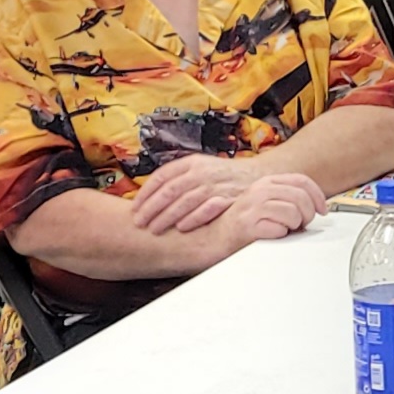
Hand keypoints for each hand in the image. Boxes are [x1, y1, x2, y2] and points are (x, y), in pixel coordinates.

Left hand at [128, 154, 251, 234]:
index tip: (134, 208)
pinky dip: (194, 218)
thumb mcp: (201, 169)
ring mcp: (215, 185)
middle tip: (139, 222)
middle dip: (151, 208)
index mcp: (191, 163)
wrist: (258, 177)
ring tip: (154, 229)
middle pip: (170, 190)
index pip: (161, 177)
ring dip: (167, 216)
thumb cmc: (224, 177)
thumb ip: (179, 178)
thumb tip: (151, 194)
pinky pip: (208, 208)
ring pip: (185, 200)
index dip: (146, 193)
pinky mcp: (228, 198)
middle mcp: (201, 172)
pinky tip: (182, 228)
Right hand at [208, 169, 327, 251]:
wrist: (208, 239)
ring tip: (284, 231)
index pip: (301, 181)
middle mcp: (259, 190)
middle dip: (308, 214)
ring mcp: (252, 206)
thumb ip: (283, 201)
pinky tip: (271, 236)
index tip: (322, 210)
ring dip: (295, 226)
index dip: (318, 196)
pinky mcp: (247, 224)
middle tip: (301, 225)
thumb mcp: (262, 205)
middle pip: (301, 197)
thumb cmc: (235, 226)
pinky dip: (281, 235)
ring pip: (294, 212)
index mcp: (264, 183)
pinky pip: (280, 229)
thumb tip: (310, 209)